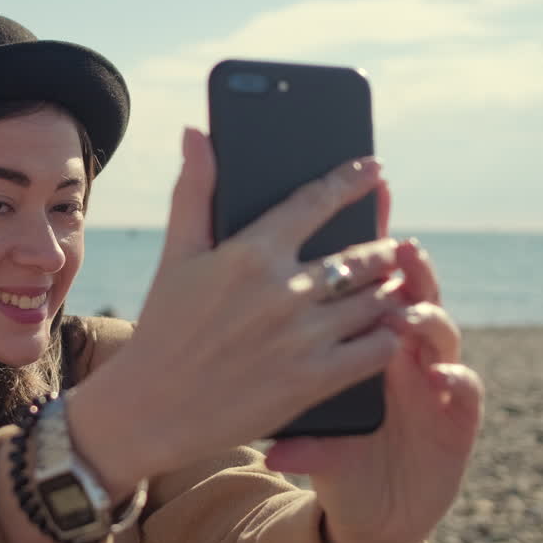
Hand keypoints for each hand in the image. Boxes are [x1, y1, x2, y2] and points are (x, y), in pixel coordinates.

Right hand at [78, 128, 406, 488]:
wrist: (151, 409)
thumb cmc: (163, 328)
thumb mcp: (176, 256)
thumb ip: (194, 191)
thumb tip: (196, 133)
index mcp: (250, 252)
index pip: (316, 201)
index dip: (351, 180)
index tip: (374, 168)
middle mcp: (282, 290)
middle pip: (361, 254)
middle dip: (380, 247)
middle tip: (387, 247)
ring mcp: (303, 336)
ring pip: (376, 298)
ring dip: (390, 289)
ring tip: (391, 287)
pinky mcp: (314, 380)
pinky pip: (377, 347)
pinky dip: (389, 334)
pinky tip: (385, 330)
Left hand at [264, 195, 483, 542]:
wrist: (371, 503)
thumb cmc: (331, 442)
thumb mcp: (298, 404)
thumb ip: (278, 360)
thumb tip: (232, 315)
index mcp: (364, 326)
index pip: (368, 273)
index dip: (368, 240)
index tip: (361, 204)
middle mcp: (405, 341)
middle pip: (411, 290)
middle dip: (405, 267)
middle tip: (395, 245)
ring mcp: (434, 374)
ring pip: (440, 331)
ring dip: (427, 316)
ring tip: (406, 310)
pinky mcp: (456, 415)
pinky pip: (463, 390)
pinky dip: (454, 379)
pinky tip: (438, 374)